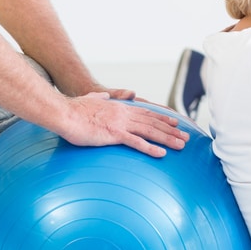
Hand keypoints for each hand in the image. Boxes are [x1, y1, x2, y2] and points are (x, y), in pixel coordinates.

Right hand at [57, 92, 188, 157]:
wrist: (64, 113)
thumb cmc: (75, 109)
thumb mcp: (92, 99)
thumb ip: (103, 97)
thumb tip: (107, 95)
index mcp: (121, 107)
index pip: (147, 113)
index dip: (163, 118)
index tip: (176, 123)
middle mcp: (125, 114)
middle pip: (153, 122)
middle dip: (172, 130)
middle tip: (186, 137)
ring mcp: (120, 123)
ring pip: (150, 131)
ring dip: (168, 139)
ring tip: (181, 146)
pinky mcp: (114, 134)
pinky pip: (136, 142)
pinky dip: (150, 148)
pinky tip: (161, 154)